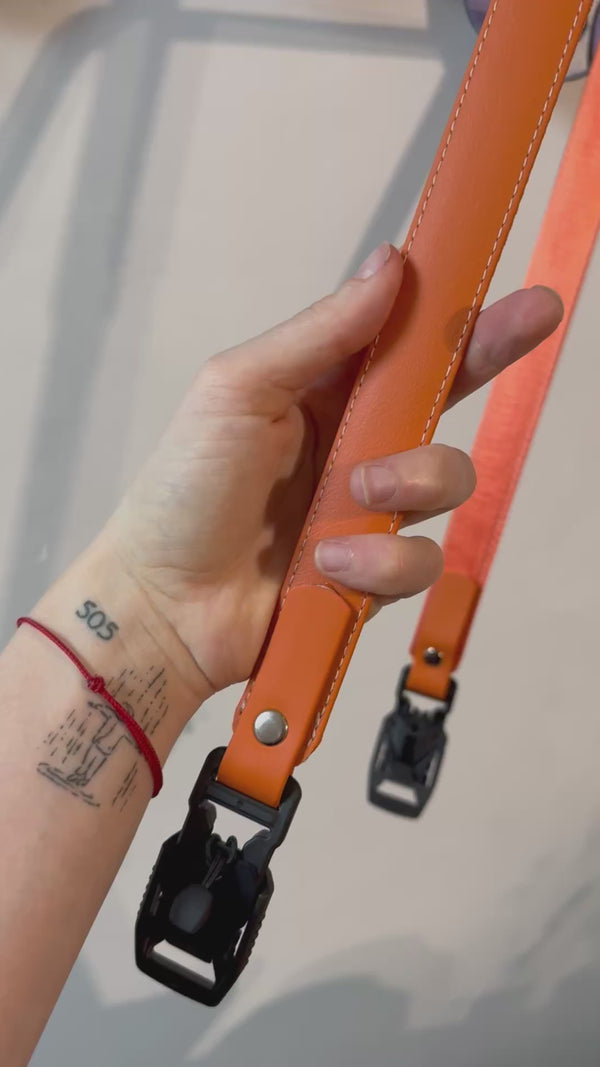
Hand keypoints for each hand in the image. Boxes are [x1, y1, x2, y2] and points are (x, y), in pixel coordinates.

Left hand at [103, 243, 561, 700]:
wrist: (163, 601)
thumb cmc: (186, 486)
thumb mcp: (239, 391)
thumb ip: (319, 334)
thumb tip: (391, 265)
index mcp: (326, 391)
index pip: (406, 343)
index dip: (459, 312)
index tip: (510, 282)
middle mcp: (360, 444)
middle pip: (448, 398)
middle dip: (490, 357)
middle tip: (534, 319)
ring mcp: (372, 511)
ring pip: (446, 479)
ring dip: (406, 484)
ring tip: (350, 501)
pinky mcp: (377, 573)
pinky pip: (419, 559)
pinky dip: (377, 562)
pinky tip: (327, 564)